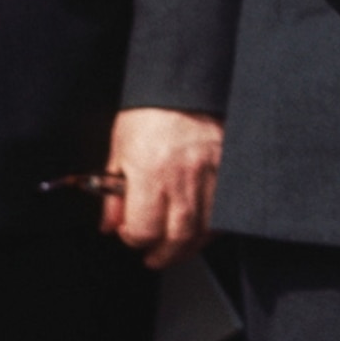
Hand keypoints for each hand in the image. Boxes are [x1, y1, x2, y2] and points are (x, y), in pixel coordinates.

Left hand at [100, 107, 221, 269]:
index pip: (142, 230)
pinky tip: (202, 228)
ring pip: (204, 230)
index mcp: (151, 174)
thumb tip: (110, 225)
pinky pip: (226, 211)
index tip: (129, 231)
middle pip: (176, 239)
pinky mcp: (230, 169)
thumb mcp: (119, 149)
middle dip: (161, 255)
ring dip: (189, 246)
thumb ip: (113, 192)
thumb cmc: (151, 112)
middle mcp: (183, 179)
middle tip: (153, 256)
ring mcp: (212, 175)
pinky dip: (214, 226)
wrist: (187, 84)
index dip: (132, 237)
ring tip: (177, 248)